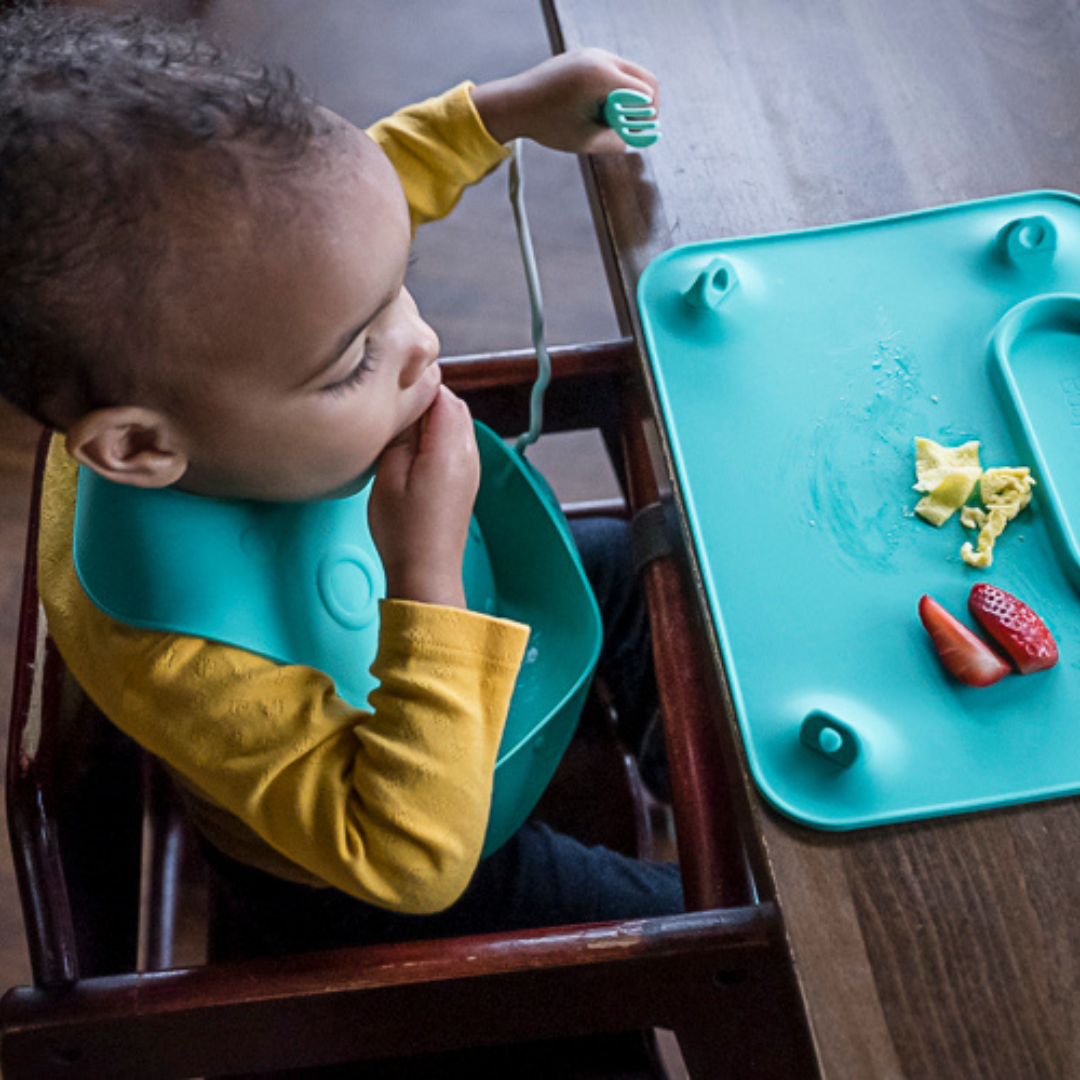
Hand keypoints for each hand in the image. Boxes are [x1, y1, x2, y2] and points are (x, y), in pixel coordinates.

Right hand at [368, 386, 479, 608]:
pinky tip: (413, 452)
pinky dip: (437, 438)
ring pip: (456, 423)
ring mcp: (470, 468)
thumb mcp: (387, 474)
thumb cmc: (404, 532)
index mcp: (450, 448)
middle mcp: (468, 454)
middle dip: (425, 399)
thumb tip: (404, 407)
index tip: (393, 388)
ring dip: (431, 419)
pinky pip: (456, 444)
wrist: (426, 572)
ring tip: (400, 432)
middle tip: (393, 409)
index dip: (417, 385)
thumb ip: (399, 433)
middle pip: (453, 405)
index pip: (442, 395)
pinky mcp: (466, 480)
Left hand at [471, 47, 658, 153]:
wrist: (515, 104)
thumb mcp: (586, 140)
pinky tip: (601, 106)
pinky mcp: (584, 56)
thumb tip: (636, 140)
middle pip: (643, 78)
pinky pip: (613, 69)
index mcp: (602, 78)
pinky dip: (615, 88)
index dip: (649, 116)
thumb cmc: (547, 124)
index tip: (643, 133)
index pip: (645, 93)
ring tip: (612, 118)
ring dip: (630, 96)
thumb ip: (616, 141)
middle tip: (637, 125)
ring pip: (629, 72)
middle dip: (644, 104)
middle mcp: (600, 58)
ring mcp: (592, 53)